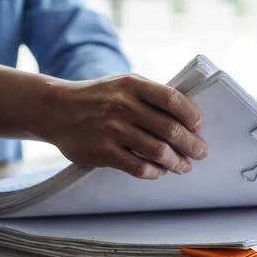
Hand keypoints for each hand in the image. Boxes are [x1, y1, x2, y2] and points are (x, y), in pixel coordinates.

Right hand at [39, 74, 206, 178]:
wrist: (55, 109)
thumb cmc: (98, 97)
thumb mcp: (122, 85)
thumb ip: (150, 96)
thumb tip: (186, 117)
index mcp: (132, 85)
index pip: (172, 99)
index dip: (191, 114)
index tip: (200, 126)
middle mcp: (123, 106)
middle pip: (170, 129)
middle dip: (192, 144)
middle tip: (201, 152)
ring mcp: (113, 130)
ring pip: (158, 151)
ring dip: (177, 162)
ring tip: (185, 166)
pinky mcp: (103, 152)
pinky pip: (139, 167)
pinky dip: (155, 172)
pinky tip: (161, 171)